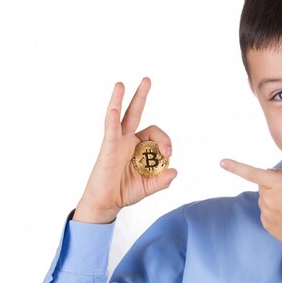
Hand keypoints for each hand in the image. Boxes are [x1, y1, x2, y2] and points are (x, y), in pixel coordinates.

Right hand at [73, 78, 177, 223]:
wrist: (107, 203)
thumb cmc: (125, 191)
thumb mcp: (149, 186)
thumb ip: (163, 180)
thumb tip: (175, 171)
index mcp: (139, 146)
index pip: (155, 134)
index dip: (165, 141)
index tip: (168, 153)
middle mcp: (128, 140)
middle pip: (135, 113)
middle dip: (141, 96)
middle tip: (147, 80)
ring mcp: (117, 142)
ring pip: (119, 116)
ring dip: (121, 100)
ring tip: (122, 85)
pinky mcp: (108, 148)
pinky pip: (110, 130)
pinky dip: (112, 118)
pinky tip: (114, 106)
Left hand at [220, 158, 281, 257]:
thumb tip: (269, 172)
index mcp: (280, 185)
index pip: (254, 173)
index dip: (236, 167)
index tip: (222, 162)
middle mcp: (269, 199)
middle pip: (263, 185)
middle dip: (273, 185)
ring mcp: (266, 213)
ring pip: (264, 199)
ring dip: (274, 199)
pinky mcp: (266, 225)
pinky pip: (266, 212)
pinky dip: (275, 212)